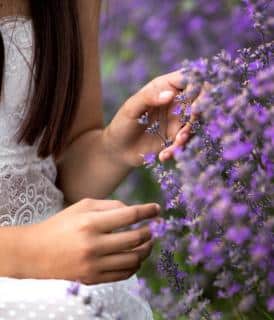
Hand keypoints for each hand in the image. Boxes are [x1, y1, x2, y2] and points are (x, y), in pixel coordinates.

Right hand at [21, 198, 160, 283]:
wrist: (35, 253)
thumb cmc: (61, 225)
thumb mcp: (82, 207)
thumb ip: (109, 205)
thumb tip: (133, 211)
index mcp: (91, 223)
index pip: (129, 215)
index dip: (147, 211)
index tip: (158, 209)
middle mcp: (94, 245)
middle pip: (135, 238)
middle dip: (150, 231)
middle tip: (153, 228)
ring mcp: (94, 265)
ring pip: (134, 259)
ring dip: (146, 249)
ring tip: (148, 242)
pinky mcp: (93, 279)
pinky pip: (124, 274)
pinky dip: (135, 264)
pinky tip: (136, 256)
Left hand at [103, 70, 206, 166]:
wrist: (119, 150)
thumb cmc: (122, 124)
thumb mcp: (131, 109)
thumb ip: (149, 98)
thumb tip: (170, 94)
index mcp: (164, 87)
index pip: (188, 78)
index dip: (198, 85)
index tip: (195, 102)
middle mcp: (175, 101)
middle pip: (198, 100)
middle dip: (197, 114)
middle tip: (188, 126)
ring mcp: (178, 119)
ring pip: (195, 122)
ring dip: (188, 134)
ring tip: (176, 143)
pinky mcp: (177, 136)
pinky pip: (186, 140)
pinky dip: (177, 149)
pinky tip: (164, 156)